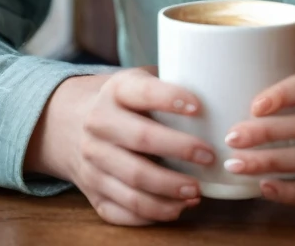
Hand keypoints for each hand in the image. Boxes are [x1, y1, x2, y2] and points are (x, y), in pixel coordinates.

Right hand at [24, 68, 215, 225]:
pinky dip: (151, 214)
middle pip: (140, 140)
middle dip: (179, 150)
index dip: (171, 98)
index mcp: (115, 90)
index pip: (143, 92)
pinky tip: (176, 208)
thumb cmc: (124, 101)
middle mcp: (98, 124)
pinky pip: (120, 210)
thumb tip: (224, 89)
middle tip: (209, 156)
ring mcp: (92, 162)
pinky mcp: (91, 192)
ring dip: (168, 190)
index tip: (200, 106)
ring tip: (197, 191)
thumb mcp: (138, 80)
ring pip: (131, 182)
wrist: (70, 123)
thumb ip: (171, 82)